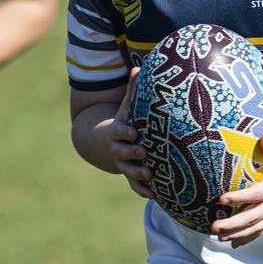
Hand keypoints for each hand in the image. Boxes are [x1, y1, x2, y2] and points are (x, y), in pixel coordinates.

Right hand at [110, 67, 152, 198]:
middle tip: (144, 152)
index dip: (125, 132)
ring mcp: (124, 164)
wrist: (107, 144)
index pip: (120, 132)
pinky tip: (155, 196)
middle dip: (132, 153)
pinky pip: (135, 186)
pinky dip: (143, 191)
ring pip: (129, 171)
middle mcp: (119, 150)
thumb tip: (138, 67)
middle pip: (123, 153)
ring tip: (150, 175)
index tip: (134, 131)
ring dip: (138, 175)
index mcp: (118, 132)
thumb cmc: (125, 122)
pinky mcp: (130, 176)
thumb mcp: (126, 107)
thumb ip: (132, 91)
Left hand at [212, 135, 262, 247]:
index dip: (239, 198)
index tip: (222, 199)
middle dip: (232, 224)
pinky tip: (233, 243)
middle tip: (214, 227)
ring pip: (254, 227)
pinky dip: (247, 238)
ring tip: (219, 237)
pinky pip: (260, 230)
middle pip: (251, 217)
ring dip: (236, 234)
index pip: (255, 194)